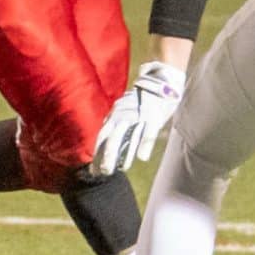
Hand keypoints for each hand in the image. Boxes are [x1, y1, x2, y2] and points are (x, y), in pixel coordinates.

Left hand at [89, 60, 186, 176]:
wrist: (161, 81)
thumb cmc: (142, 100)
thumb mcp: (124, 109)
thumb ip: (115, 124)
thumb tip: (104, 141)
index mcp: (116, 114)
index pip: (103, 135)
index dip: (97, 152)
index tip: (92, 169)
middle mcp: (124, 115)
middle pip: (113, 138)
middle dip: (107, 156)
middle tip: (104, 172)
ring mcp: (139, 116)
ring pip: (129, 136)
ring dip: (125, 154)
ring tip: (121, 169)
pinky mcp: (154, 115)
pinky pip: (148, 131)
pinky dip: (145, 143)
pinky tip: (142, 157)